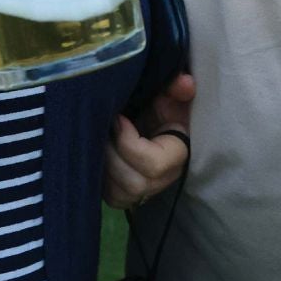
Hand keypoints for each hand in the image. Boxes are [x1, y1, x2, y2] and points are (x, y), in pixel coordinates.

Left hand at [103, 73, 194, 209]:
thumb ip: (177, 87)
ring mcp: (144, 191)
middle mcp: (163, 179)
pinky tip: (95, 154)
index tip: (119, 119)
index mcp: (178, 153)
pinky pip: (109, 197)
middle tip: (103, 130)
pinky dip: (99, 178)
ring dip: (102, 166)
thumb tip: (184, 82)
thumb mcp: (173, 94)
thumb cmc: (165, 106)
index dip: (130, 143)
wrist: (154, 121)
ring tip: (98, 140)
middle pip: (134, 183)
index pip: (154, 164)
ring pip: (118, 194)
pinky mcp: (126, 196)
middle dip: (112, 155)